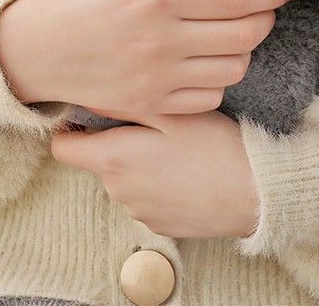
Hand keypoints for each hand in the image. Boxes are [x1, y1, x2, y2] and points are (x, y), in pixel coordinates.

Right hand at [0, 0, 292, 115]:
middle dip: (265, 19)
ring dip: (243, 50)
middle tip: (263, 8)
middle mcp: (163, 42)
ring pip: (233, 69)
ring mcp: (158, 79)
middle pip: (246, 36)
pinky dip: (219, 81)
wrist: (29, 54)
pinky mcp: (151, 105)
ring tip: (235, 35)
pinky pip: (209, 98)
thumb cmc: (67, 0)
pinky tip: (208, 64)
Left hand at [51, 110, 258, 238]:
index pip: (64, 148)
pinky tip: (186, 169)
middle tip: (154, 122)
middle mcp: (118, 191)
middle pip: (98, 160)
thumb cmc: (214, 146)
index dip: (71, 128)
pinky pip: (146, 196)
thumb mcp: (172, 113)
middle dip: (116, 140)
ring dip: (139, 162)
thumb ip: (125, 103)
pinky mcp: (159, 225)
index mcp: (114, 159)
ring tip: (177, 146)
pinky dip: (157, 182)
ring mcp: (138, 212)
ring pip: (124, 178)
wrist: (254, 194)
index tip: (88, 114)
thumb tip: (89, 94)